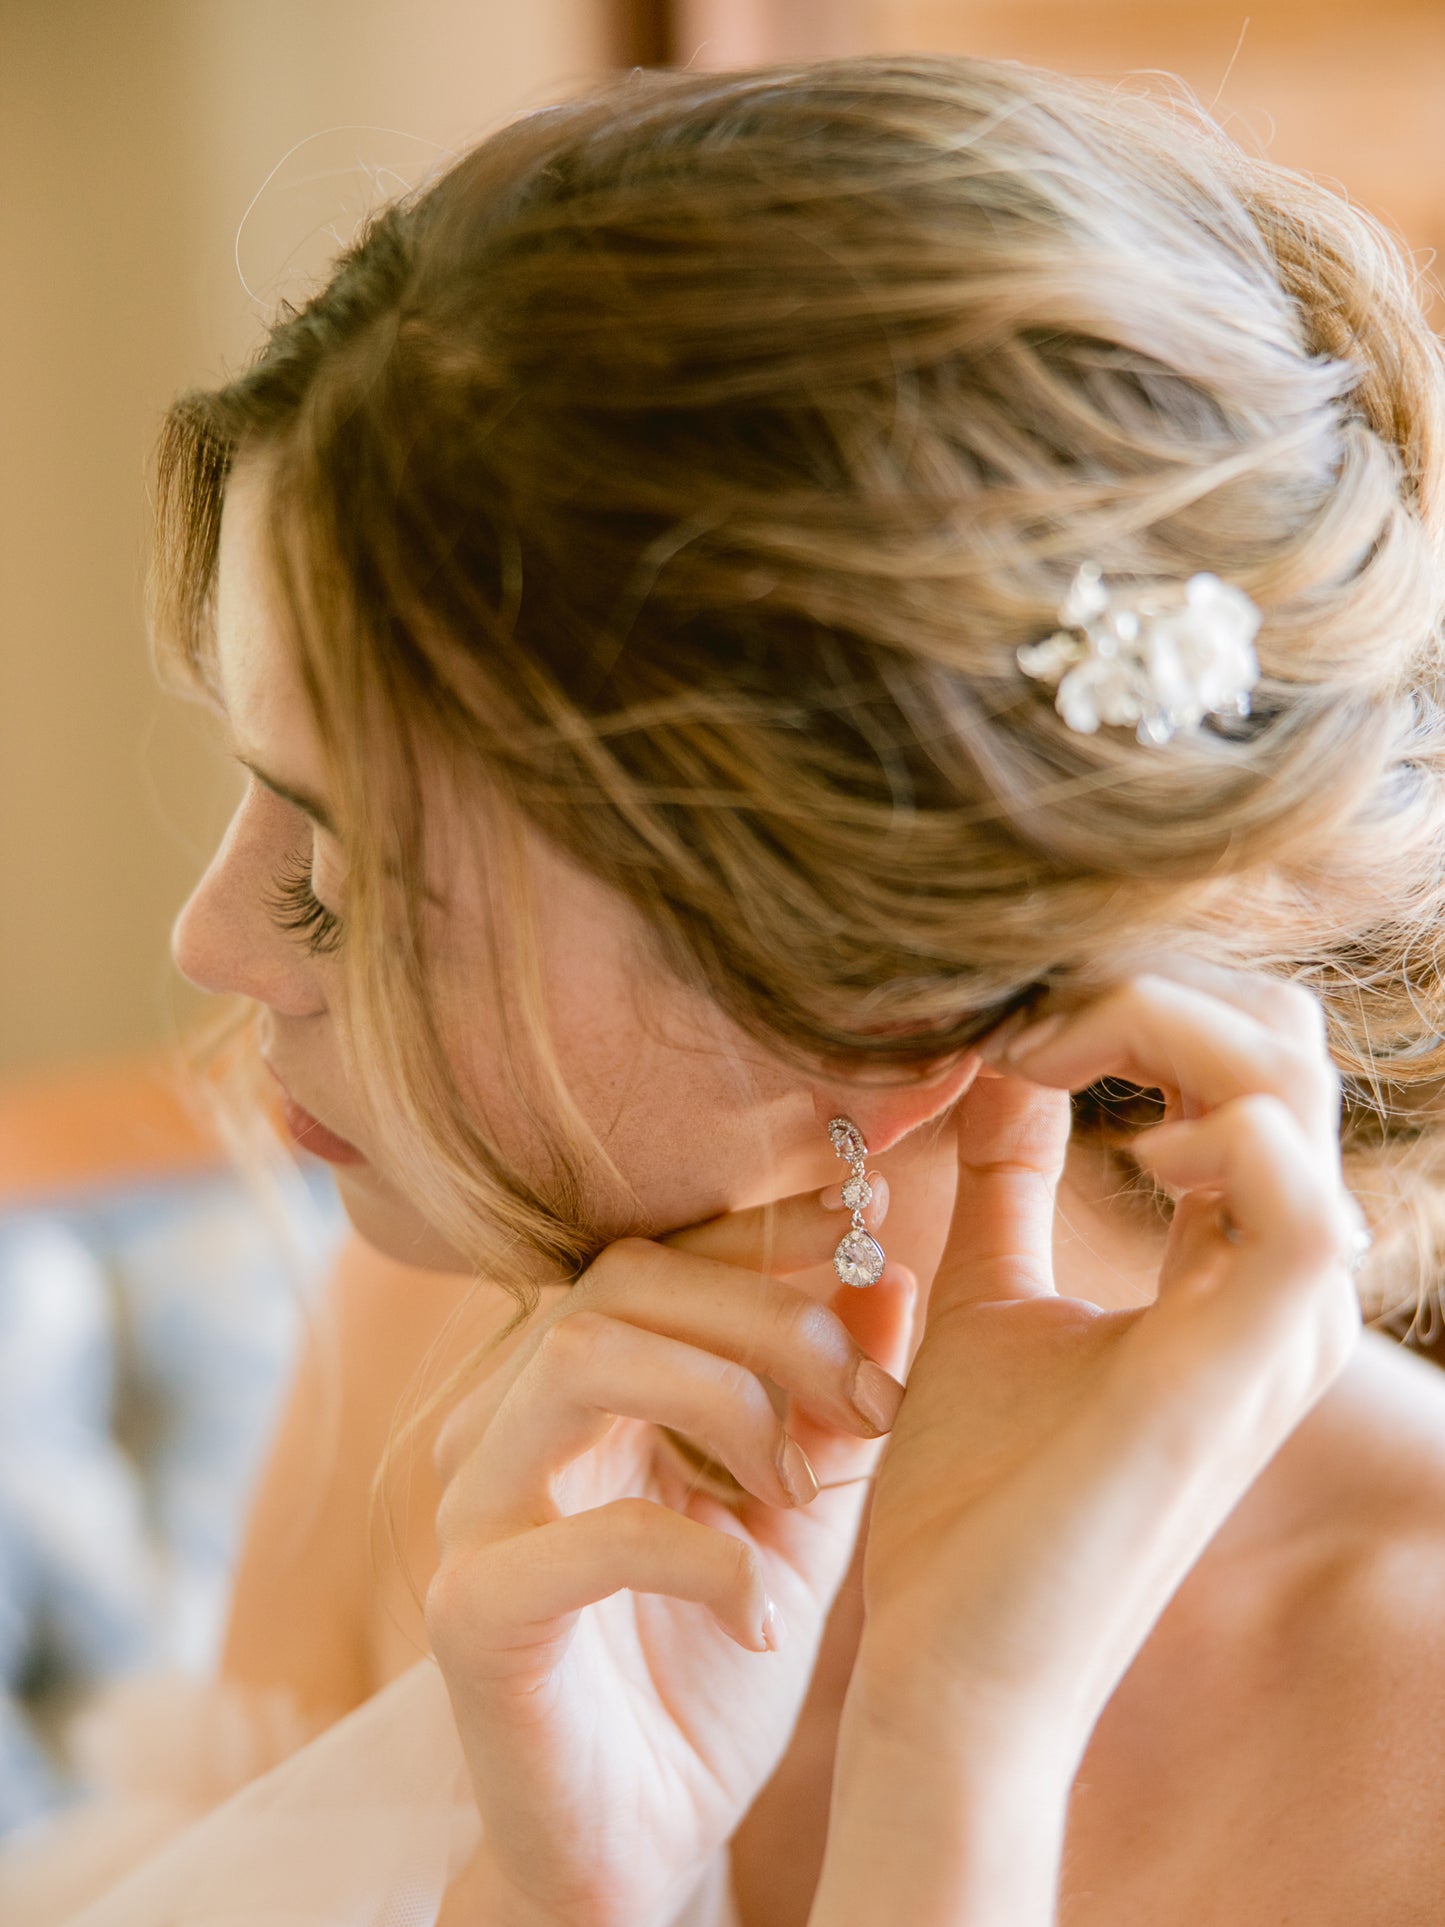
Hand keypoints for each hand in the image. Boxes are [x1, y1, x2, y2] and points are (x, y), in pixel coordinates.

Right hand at [425, 1183, 916, 1926]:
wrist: (633, 1850)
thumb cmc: (705, 1676)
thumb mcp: (794, 1524)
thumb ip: (831, 1407)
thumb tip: (893, 1278)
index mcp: (579, 1395)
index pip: (652, 1256)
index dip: (757, 1233)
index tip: (866, 1235)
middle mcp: (510, 1429)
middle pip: (621, 1282)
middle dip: (766, 1317)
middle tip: (867, 1401)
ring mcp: (478, 1515)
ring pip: (580, 1359)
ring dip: (724, 1402)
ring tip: (797, 1492)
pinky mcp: (475, 1614)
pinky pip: (581, 1535)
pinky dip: (695, 1555)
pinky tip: (761, 1617)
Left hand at [849, 958, 1365, 1763]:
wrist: (953, 1660)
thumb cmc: (973, 1501)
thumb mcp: (985, 1295)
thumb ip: (1005, 1179)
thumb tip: (993, 1060)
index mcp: (1230, 1267)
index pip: (1244, 1060)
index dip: (1129, 1001)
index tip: (1007, 1017)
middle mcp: (1278, 1286)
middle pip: (1278, 1043)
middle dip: (1144, 988)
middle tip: (1022, 1019)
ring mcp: (1275, 1326)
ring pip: (1289, 1086)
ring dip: (1156, 1027)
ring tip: (1042, 1054)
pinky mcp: (1242, 1370)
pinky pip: (1296, 1201)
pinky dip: (1207, 1126)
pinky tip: (1112, 1144)